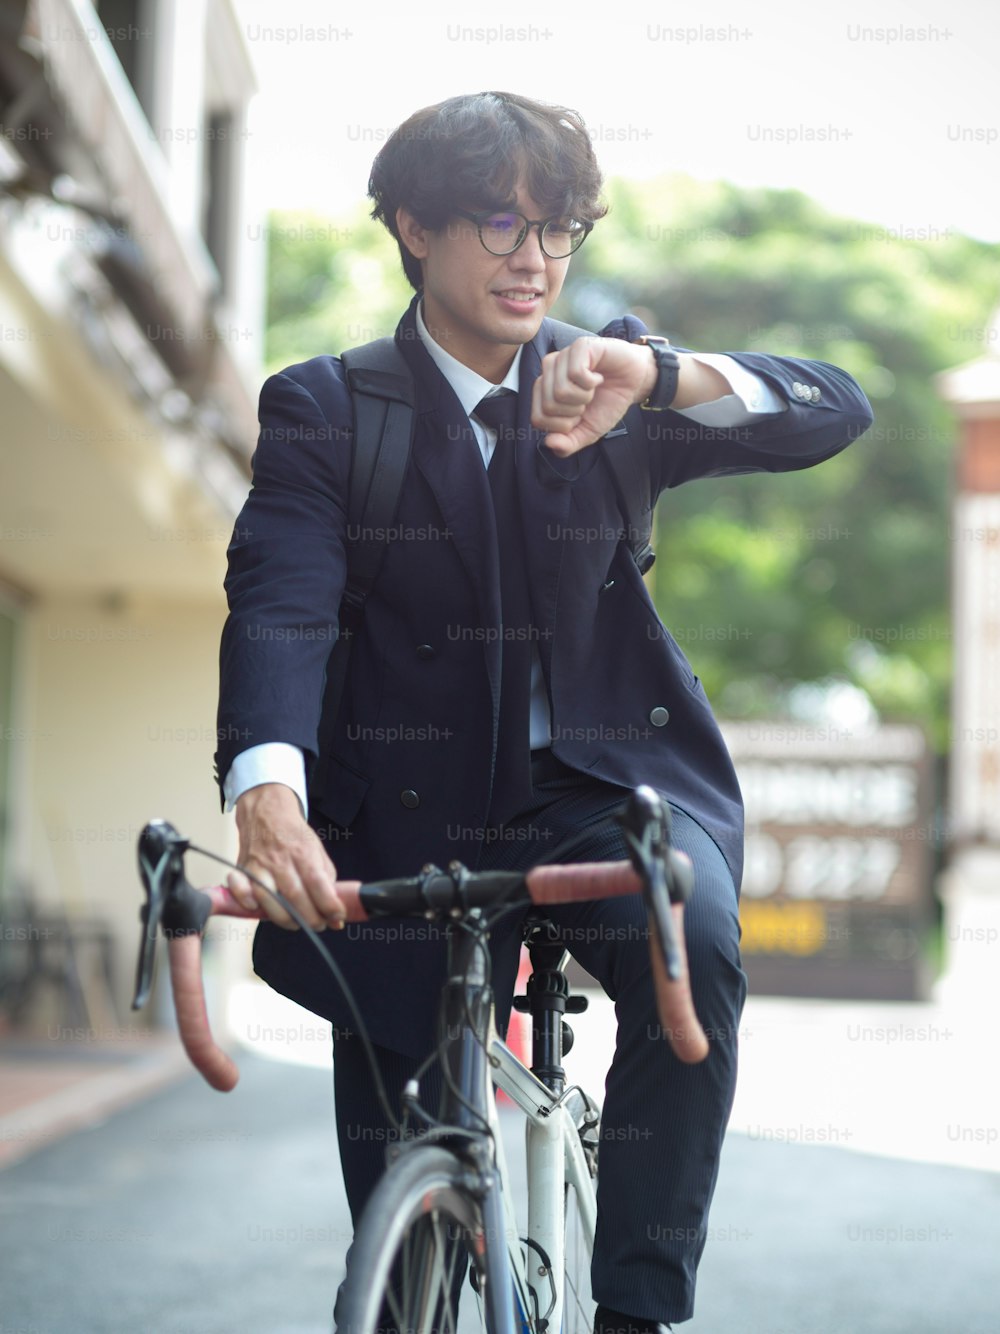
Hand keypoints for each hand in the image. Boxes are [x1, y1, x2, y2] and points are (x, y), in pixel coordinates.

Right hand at [227, 783, 345, 931]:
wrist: (266, 812)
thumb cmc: (293, 835)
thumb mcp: (317, 849)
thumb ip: (326, 877)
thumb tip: (334, 908)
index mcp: (303, 853)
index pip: (318, 883)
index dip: (329, 905)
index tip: (338, 918)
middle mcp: (280, 860)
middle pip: (295, 896)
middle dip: (310, 918)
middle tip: (319, 925)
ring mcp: (260, 865)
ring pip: (268, 898)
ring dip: (284, 919)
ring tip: (296, 923)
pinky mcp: (243, 869)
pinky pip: (239, 888)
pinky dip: (245, 901)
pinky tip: (256, 908)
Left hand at [530, 337, 656, 456]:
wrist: (635, 382)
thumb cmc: (609, 402)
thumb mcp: (588, 431)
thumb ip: (568, 443)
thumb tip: (549, 443)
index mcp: (544, 391)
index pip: (538, 419)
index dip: (563, 425)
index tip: (579, 415)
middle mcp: (548, 372)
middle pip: (548, 406)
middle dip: (575, 411)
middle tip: (588, 400)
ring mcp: (562, 357)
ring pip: (560, 391)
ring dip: (584, 396)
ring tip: (593, 388)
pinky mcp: (579, 346)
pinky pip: (575, 373)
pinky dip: (592, 382)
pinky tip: (598, 377)